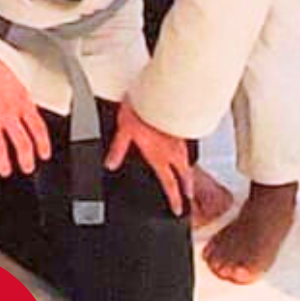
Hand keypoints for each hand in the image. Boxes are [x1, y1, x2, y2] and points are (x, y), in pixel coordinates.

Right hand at [0, 56, 52, 179]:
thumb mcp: (13, 77)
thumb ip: (20, 97)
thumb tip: (27, 107)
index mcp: (21, 101)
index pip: (38, 128)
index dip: (43, 144)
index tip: (44, 154)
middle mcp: (7, 113)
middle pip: (22, 143)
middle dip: (26, 159)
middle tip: (28, 167)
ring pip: (0, 148)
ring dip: (4, 163)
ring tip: (5, 171)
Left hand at [105, 100, 194, 217]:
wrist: (159, 91)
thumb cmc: (143, 109)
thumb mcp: (124, 130)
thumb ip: (118, 149)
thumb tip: (110, 164)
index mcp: (160, 156)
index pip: (170, 184)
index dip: (175, 199)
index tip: (178, 209)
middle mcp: (173, 151)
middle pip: (185, 176)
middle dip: (187, 189)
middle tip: (189, 197)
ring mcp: (180, 140)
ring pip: (188, 162)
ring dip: (190, 173)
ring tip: (189, 178)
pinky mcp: (182, 127)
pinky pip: (187, 146)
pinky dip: (187, 155)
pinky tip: (183, 151)